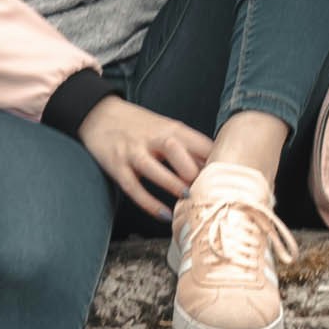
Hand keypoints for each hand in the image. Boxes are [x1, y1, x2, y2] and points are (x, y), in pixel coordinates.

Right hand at [78, 94, 212, 215]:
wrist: (99, 113)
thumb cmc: (140, 126)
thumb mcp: (167, 129)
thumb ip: (189, 149)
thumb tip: (218, 171)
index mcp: (172, 128)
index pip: (199, 144)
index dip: (216, 163)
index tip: (229, 181)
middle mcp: (152, 138)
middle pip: (176, 150)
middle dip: (193, 172)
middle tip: (207, 191)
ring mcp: (132, 151)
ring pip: (153, 169)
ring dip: (173, 185)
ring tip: (188, 199)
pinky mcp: (116, 166)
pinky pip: (133, 187)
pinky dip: (149, 203)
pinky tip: (164, 215)